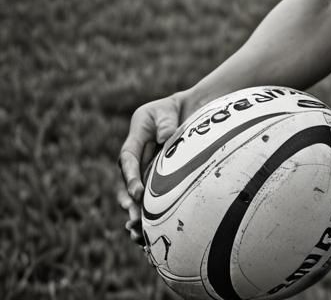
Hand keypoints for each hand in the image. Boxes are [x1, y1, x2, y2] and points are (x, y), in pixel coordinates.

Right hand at [117, 95, 184, 247]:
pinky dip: (148, 218)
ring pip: (136, 199)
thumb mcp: (165, 112)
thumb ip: (164, 123)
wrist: (183, 114)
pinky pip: (148, 202)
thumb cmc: (172, 112)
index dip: (130, 179)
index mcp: (133, 143)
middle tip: (135, 223)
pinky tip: (149, 237)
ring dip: (137, 217)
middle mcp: (135, 162)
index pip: (128, 161)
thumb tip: (165, 138)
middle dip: (131, 206)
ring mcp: (143, 174)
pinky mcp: (154, 183)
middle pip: (128, 186)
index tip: (137, 195)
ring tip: (139, 236)